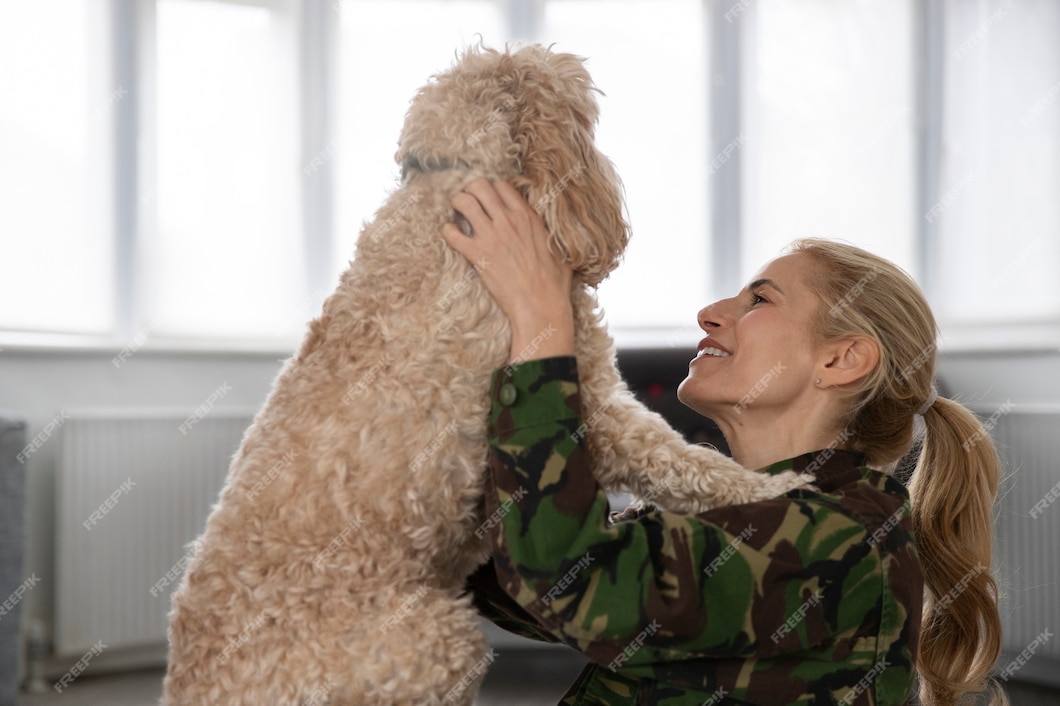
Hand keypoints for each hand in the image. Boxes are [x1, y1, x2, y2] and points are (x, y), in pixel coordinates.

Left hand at [441, 179, 574, 362]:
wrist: (541, 305)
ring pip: (464, 202)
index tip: (489, 200)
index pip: (502, 185)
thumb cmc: (553, 283)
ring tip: (457, 213)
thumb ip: (550, 233)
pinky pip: (452, 233)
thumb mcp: (560, 249)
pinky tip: (451, 235)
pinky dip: (447, 232)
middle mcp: (508, 221)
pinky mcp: (478, 255)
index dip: (492, 190)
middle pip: (480, 186)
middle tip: (469, 202)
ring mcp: (492, 236)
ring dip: (457, 204)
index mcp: (528, 217)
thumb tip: (555, 231)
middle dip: (470, 190)